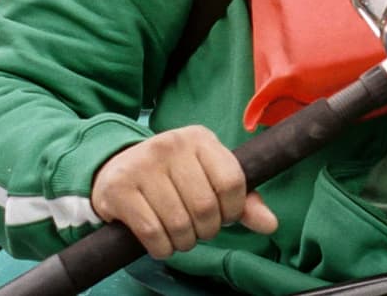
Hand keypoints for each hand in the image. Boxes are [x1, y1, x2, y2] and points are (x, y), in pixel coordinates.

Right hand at [90, 125, 277, 258]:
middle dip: (206, 230)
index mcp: (199, 138)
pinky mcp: (119, 188)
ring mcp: (142, 164)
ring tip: (178, 235)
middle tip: (196, 228)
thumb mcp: (208, 178)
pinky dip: (162, 248)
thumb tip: (270, 224)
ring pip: (179, 224)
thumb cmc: (172, 177)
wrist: (116, 169)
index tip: (222, 216)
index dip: (232, 210)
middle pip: (206, 208)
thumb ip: (242, 200)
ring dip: (183, 242)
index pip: (232, 181)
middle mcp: (170, 144)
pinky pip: (153, 233)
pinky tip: (160, 240)